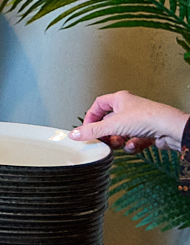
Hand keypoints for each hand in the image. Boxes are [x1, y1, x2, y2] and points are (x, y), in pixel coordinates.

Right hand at [73, 90, 188, 152]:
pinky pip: (133, 140)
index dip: (90, 117)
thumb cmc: (148, 117)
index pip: (98, 105)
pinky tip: (134, 145)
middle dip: (105, 133)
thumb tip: (74, 134)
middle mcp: (130, 108)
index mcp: (120, 99)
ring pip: (120, 132)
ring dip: (118, 140)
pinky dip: (132, 144)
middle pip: (109, 121)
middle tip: (101, 140)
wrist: (171, 128)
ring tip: (118, 143)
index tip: (86, 128)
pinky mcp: (147, 132)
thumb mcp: (112, 125)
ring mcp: (139, 120)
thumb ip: (92, 131)